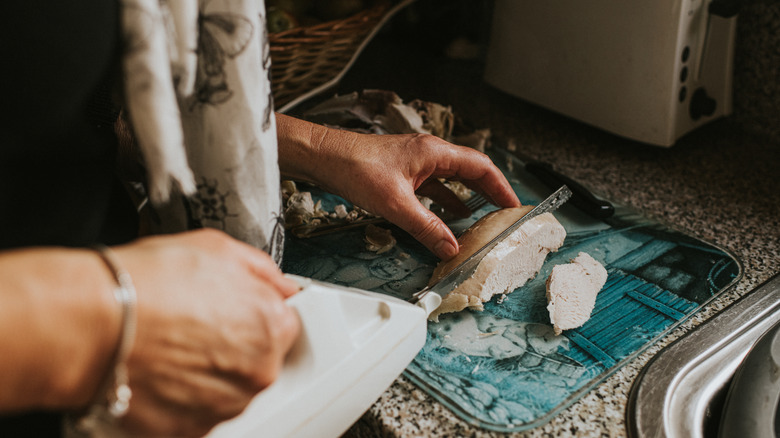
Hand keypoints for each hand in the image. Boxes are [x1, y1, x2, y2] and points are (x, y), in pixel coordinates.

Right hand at [112, 229, 299, 436]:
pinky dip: (181, 398)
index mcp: (272, 327)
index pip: (284, 323)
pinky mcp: (190, 431)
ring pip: (227, 389)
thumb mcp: (217, 248)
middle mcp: (257, 373)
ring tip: (171, 346)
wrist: (92, 324)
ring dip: (208, 373)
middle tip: (194, 324)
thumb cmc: (149, 284)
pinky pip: (195, 413)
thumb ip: (262, 270)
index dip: (254, 312)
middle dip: (232, 343)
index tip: (232, 309)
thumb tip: (281, 285)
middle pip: (258, 360)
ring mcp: (224, 407)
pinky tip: (159, 371)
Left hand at [277, 115, 520, 259]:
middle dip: (489, 193)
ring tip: (481, 219)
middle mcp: (429, 153)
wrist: (324, 157)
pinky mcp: (402, 173)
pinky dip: (443, 202)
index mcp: (434, 152)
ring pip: (451, 180)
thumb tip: (450, 247)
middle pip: (470, 172)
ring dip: (467, 199)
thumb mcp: (396, 204)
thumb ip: (426, 227)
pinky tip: (447, 218)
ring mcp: (415, 162)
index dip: (501, 186)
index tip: (514, 205)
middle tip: (505, 213)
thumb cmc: (355, 167)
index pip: (480, 166)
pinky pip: (432, 187)